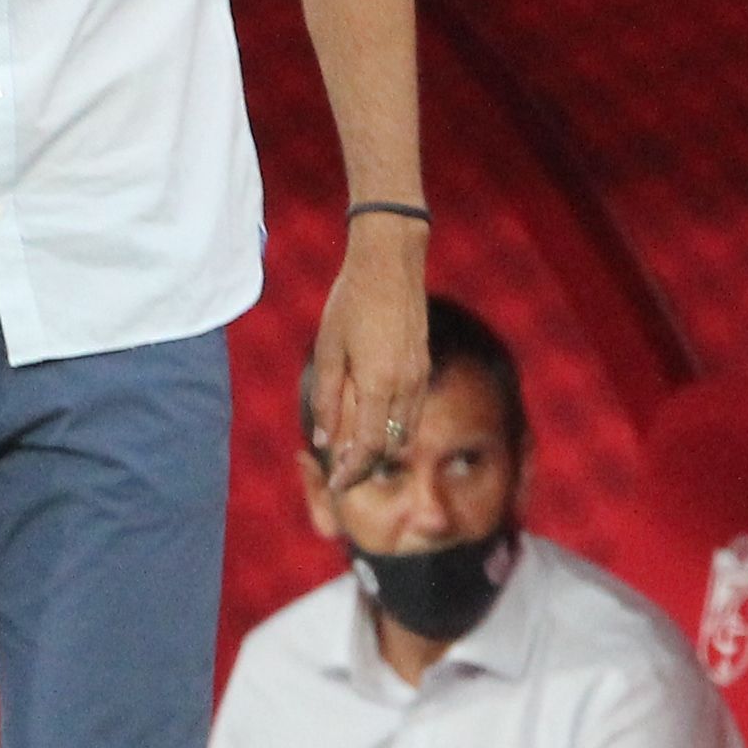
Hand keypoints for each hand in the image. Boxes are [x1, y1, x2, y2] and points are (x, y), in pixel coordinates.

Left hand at [306, 211, 430, 486]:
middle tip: (342, 472)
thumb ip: (327, 398)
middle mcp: (406, 386)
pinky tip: (373, 420)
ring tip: (355, 451)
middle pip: (390, 446)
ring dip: (382, 446)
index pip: (368, 447)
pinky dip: (394, 426)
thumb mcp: (328, 350)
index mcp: (379, 385)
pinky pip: (412, 410)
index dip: (352, 472)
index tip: (338, 485)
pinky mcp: (424, 364)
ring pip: (405, 430)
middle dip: (367, 464)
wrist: (391, 262)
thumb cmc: (351, 301)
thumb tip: (323, 439)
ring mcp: (420, 376)